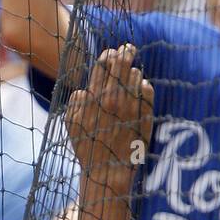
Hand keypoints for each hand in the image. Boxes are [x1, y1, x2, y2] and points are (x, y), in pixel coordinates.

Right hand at [64, 45, 153, 187]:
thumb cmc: (88, 148)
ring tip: (130, 76)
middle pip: (122, 62)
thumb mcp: (72, 125)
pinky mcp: (145, 112)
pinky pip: (147, 88)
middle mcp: (114, 97)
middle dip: (125, 53)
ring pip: (135, 74)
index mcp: (95, 97)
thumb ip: (75, 103)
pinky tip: (139, 89)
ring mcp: (131, 104)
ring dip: (132, 73)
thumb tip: (84, 90)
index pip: (104, 63)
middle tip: (128, 48)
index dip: (108, 55)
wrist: (109, 171)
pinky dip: (143, 86)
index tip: (112, 53)